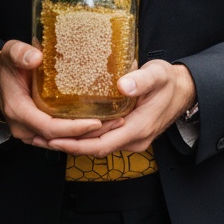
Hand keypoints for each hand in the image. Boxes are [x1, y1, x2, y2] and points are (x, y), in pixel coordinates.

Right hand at [0, 40, 123, 144]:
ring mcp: (30, 132)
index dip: (73, 128)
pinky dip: (78, 134)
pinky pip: (59, 138)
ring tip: (114, 125)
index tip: (96, 122)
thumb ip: (20, 53)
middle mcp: (24, 128)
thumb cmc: (6, 66)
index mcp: (19, 111)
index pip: (49, 128)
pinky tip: (98, 125)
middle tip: (116, 124)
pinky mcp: (37, 132)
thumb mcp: (10, 54)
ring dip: (86, 136)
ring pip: (61, 142)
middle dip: (88, 135)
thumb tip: (36, 57)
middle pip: (60, 139)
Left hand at [33, 60, 195, 157]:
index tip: (53, 139)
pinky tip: (68, 127)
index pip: (102, 144)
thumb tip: (123, 86)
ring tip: (45, 134)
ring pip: (98, 145)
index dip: (76, 144)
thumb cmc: (169, 82)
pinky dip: (84, 136)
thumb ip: (141, 80)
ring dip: (73, 142)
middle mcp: (133, 139)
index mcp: (138, 128)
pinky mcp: (128, 132)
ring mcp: (131, 138)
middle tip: (39, 138)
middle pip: (95, 148)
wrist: (184, 90)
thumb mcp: (157, 75)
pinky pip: (103, 138)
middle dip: (67, 146)